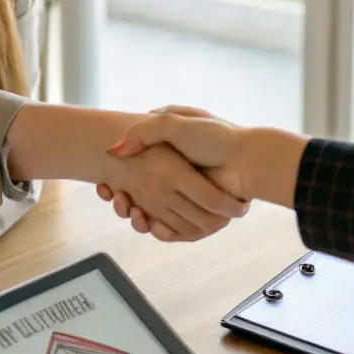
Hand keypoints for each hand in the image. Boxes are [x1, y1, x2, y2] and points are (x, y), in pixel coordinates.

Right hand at [96, 136, 247, 240]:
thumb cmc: (213, 137)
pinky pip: (172, 230)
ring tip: (131, 210)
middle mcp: (174, 180)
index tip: (106, 186)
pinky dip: (158, 230)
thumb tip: (115, 151)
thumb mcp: (173, 123)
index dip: (115, 183)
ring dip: (136, 217)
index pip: (131, 175)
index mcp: (167, 157)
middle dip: (122, 202)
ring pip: (150, 216)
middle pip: (136, 199)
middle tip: (117, 199)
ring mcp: (185, 200)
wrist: (247, 159)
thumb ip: (142, 133)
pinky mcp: (196, 217)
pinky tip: (149, 223)